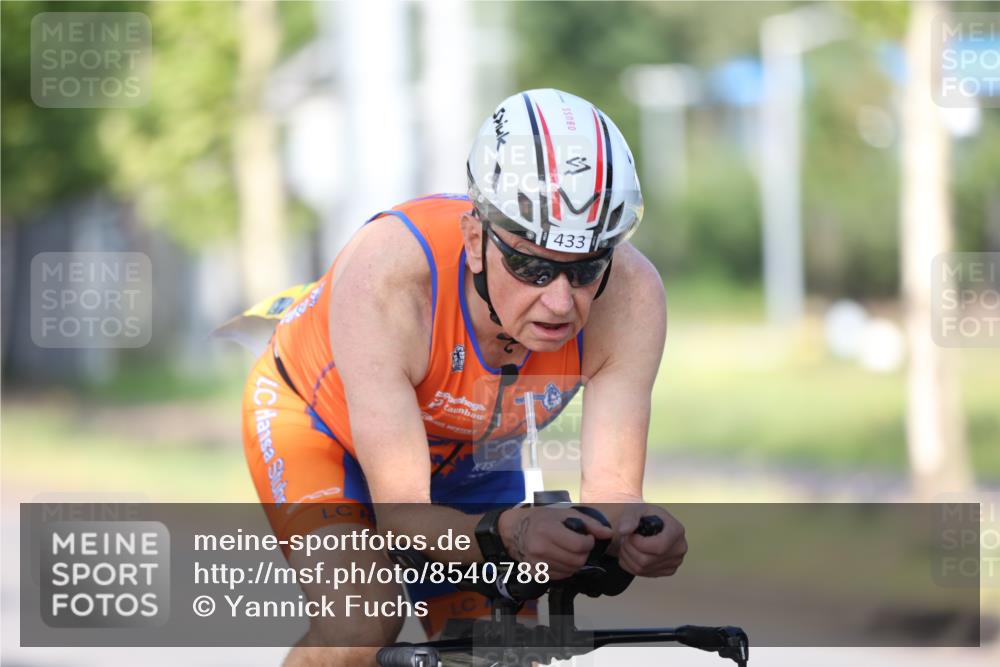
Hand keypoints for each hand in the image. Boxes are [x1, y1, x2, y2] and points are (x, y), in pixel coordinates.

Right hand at [498, 505, 614, 579]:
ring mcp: (536, 563)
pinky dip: (565, 569)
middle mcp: (540, 548)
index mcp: (548, 530)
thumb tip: (608, 534)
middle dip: (584, 554)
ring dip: (575, 563)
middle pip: (576, 561)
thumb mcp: (565, 513)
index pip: (579, 545)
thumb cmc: (542, 518)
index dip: (588, 542)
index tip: (587, 538)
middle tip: (580, 546)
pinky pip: (560, 577)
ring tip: (570, 551)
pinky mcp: (535, 573)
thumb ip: (589, 523)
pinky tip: (561, 558)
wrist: (514, 530)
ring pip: (570, 571)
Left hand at [615, 504, 685, 576]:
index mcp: (676, 530)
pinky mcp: (667, 571)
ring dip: (627, 557)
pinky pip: (643, 574)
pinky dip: (629, 564)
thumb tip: (624, 530)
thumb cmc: (646, 516)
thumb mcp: (637, 509)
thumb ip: (629, 518)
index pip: (659, 546)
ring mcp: (675, 562)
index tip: (631, 535)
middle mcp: (679, 548)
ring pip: (642, 568)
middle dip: (629, 549)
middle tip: (625, 539)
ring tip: (626, 544)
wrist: (651, 523)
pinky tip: (630, 553)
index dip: (639, 544)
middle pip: (647, 560)